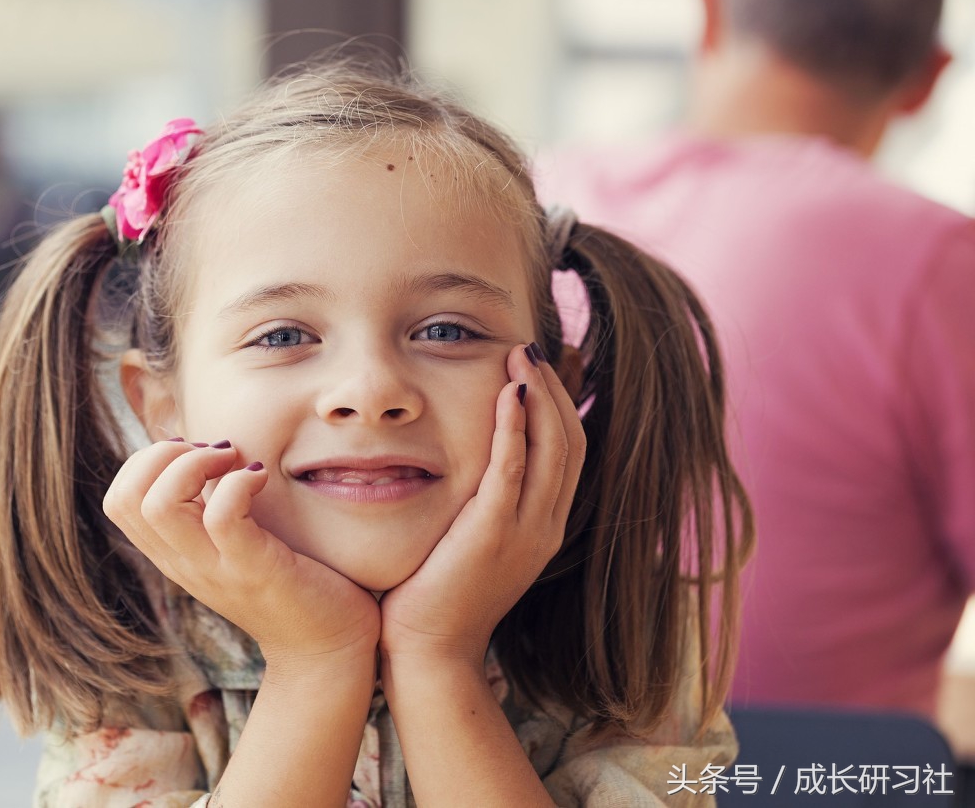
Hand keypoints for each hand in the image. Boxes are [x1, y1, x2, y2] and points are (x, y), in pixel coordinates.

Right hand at [103, 441, 380, 672]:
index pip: (118, 501)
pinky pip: (222, 516)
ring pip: (160, 506)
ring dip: (195, 463)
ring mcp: (215, 569)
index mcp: (174, 555)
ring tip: (233, 461)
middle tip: (212, 453)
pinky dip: (239, 482)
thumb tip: (209, 452)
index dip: (147, 461)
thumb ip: (211, 510)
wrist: (325, 650)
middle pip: (125, 498)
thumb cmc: (287, 583)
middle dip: (162, 454)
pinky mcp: (253, 570)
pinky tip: (261, 478)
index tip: (195, 454)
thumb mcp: (233, 546)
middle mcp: (184, 563)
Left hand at [378, 343, 585, 668]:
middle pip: (570, 441)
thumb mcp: (472, 540)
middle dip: (555, 388)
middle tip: (532, 347)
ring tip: (521, 355)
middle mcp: (546, 526)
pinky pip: (513, 470)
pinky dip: (515, 428)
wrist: (429, 650)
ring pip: (552, 449)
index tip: (540, 366)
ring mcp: (526, 532)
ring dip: (540, 395)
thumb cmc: (438, 593)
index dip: (561, 402)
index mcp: (545, 526)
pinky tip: (507, 394)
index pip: (569, 451)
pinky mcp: (493, 534)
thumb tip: (473, 459)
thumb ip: (483, 500)